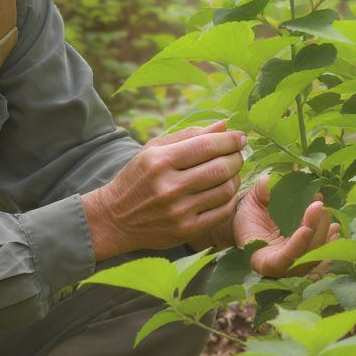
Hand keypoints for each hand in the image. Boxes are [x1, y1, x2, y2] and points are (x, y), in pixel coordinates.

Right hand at [82, 121, 244, 261]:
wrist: (115, 218)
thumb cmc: (139, 177)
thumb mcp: (155, 150)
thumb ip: (189, 135)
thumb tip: (225, 125)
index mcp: (160, 161)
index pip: (207, 146)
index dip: (231, 140)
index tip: (240, 137)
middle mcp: (169, 186)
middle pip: (221, 168)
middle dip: (237, 157)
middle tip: (238, 153)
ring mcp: (179, 211)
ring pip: (226, 190)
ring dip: (235, 177)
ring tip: (231, 171)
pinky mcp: (186, 230)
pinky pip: (223, 211)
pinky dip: (230, 198)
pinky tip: (225, 191)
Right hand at [233, 174, 338, 276]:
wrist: (250, 222)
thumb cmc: (247, 214)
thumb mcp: (250, 203)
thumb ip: (259, 194)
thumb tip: (268, 182)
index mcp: (262, 259)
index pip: (284, 260)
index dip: (297, 246)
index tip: (306, 228)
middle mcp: (282, 267)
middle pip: (305, 257)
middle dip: (315, 232)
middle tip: (318, 206)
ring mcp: (296, 264)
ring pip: (316, 255)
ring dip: (325, 235)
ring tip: (326, 212)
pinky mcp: (305, 256)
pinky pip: (321, 254)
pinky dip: (329, 242)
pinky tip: (334, 228)